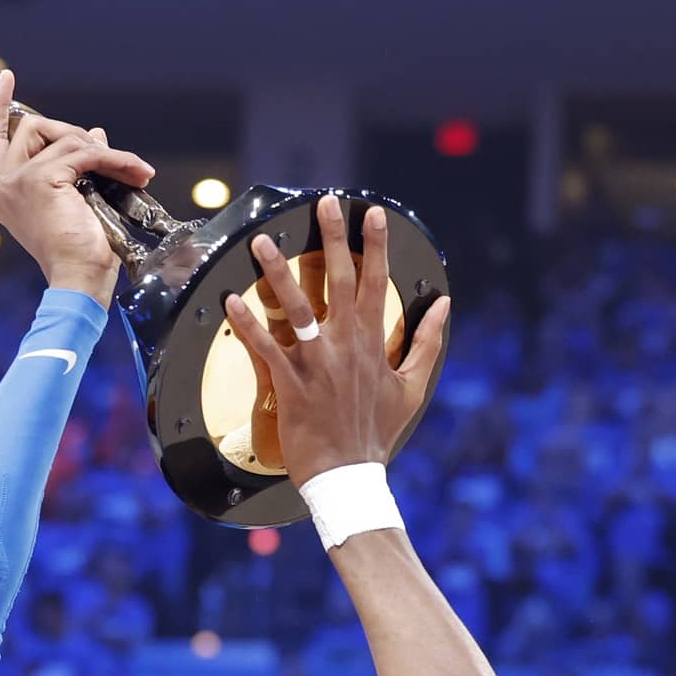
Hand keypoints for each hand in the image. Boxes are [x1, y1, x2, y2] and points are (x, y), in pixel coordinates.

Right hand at [0, 69, 153, 305]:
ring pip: (65, 137)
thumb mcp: (75, 200)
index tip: (6, 77)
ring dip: (103, 152)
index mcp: (5, 192)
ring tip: (131, 171)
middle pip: (32, 126)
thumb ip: (75, 165)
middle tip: (104, 154)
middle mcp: (3, 184)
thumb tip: (94, 133)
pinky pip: (85, 153)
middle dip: (71, 132)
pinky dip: (115, 160)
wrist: (79, 279)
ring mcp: (19, 180)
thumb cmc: (77, 252)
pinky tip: (135, 174)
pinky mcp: (42, 178)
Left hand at [223, 193, 450, 485]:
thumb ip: (427, 342)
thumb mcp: (412, 387)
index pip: (377, 282)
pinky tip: (232, 299)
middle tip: (326, 201)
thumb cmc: (377, 433)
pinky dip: (248, 323)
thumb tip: (443, 304)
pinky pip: (265, 346)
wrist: (350, 475)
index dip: (375, 245)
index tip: (371, 213)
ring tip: (263, 241)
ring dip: (278, 271)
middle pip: (340, 280)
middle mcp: (346, 344)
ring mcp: (317, 362)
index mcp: (374, 342)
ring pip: (297, 306)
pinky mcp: (289, 383)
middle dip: (333, 237)